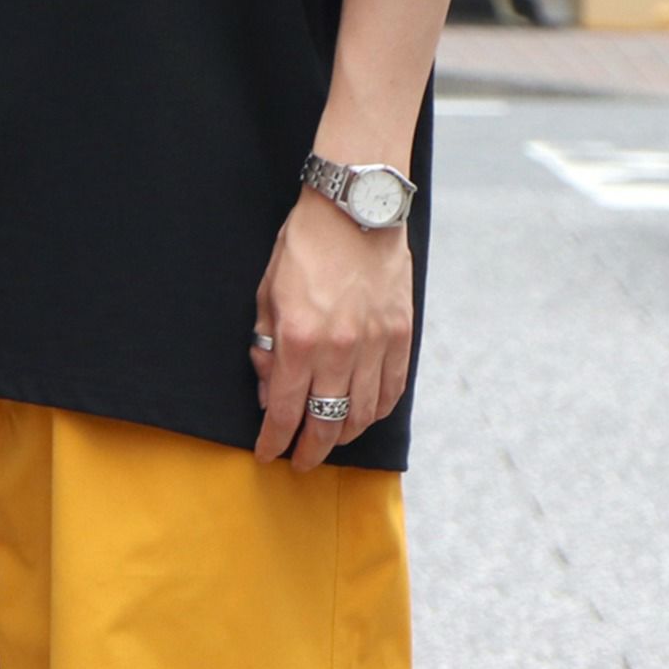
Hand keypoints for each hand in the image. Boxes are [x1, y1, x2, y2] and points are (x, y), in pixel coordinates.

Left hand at [249, 188, 413, 470]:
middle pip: (326, 424)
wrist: (356, 206)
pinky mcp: (401, 334)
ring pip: (362, 414)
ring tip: (329, 439)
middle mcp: (339, 349)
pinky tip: (362, 415)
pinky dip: (376, 411)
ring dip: (343, 436)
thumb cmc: (305, 247)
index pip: (285, 412)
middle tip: (300, 462)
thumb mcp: (268, 297)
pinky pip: (391, 391)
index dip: (274, 441)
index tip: (268, 454)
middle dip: (310, 451)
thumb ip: (267, 351)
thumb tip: (269, 396)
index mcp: (299, 340)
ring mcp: (375, 344)